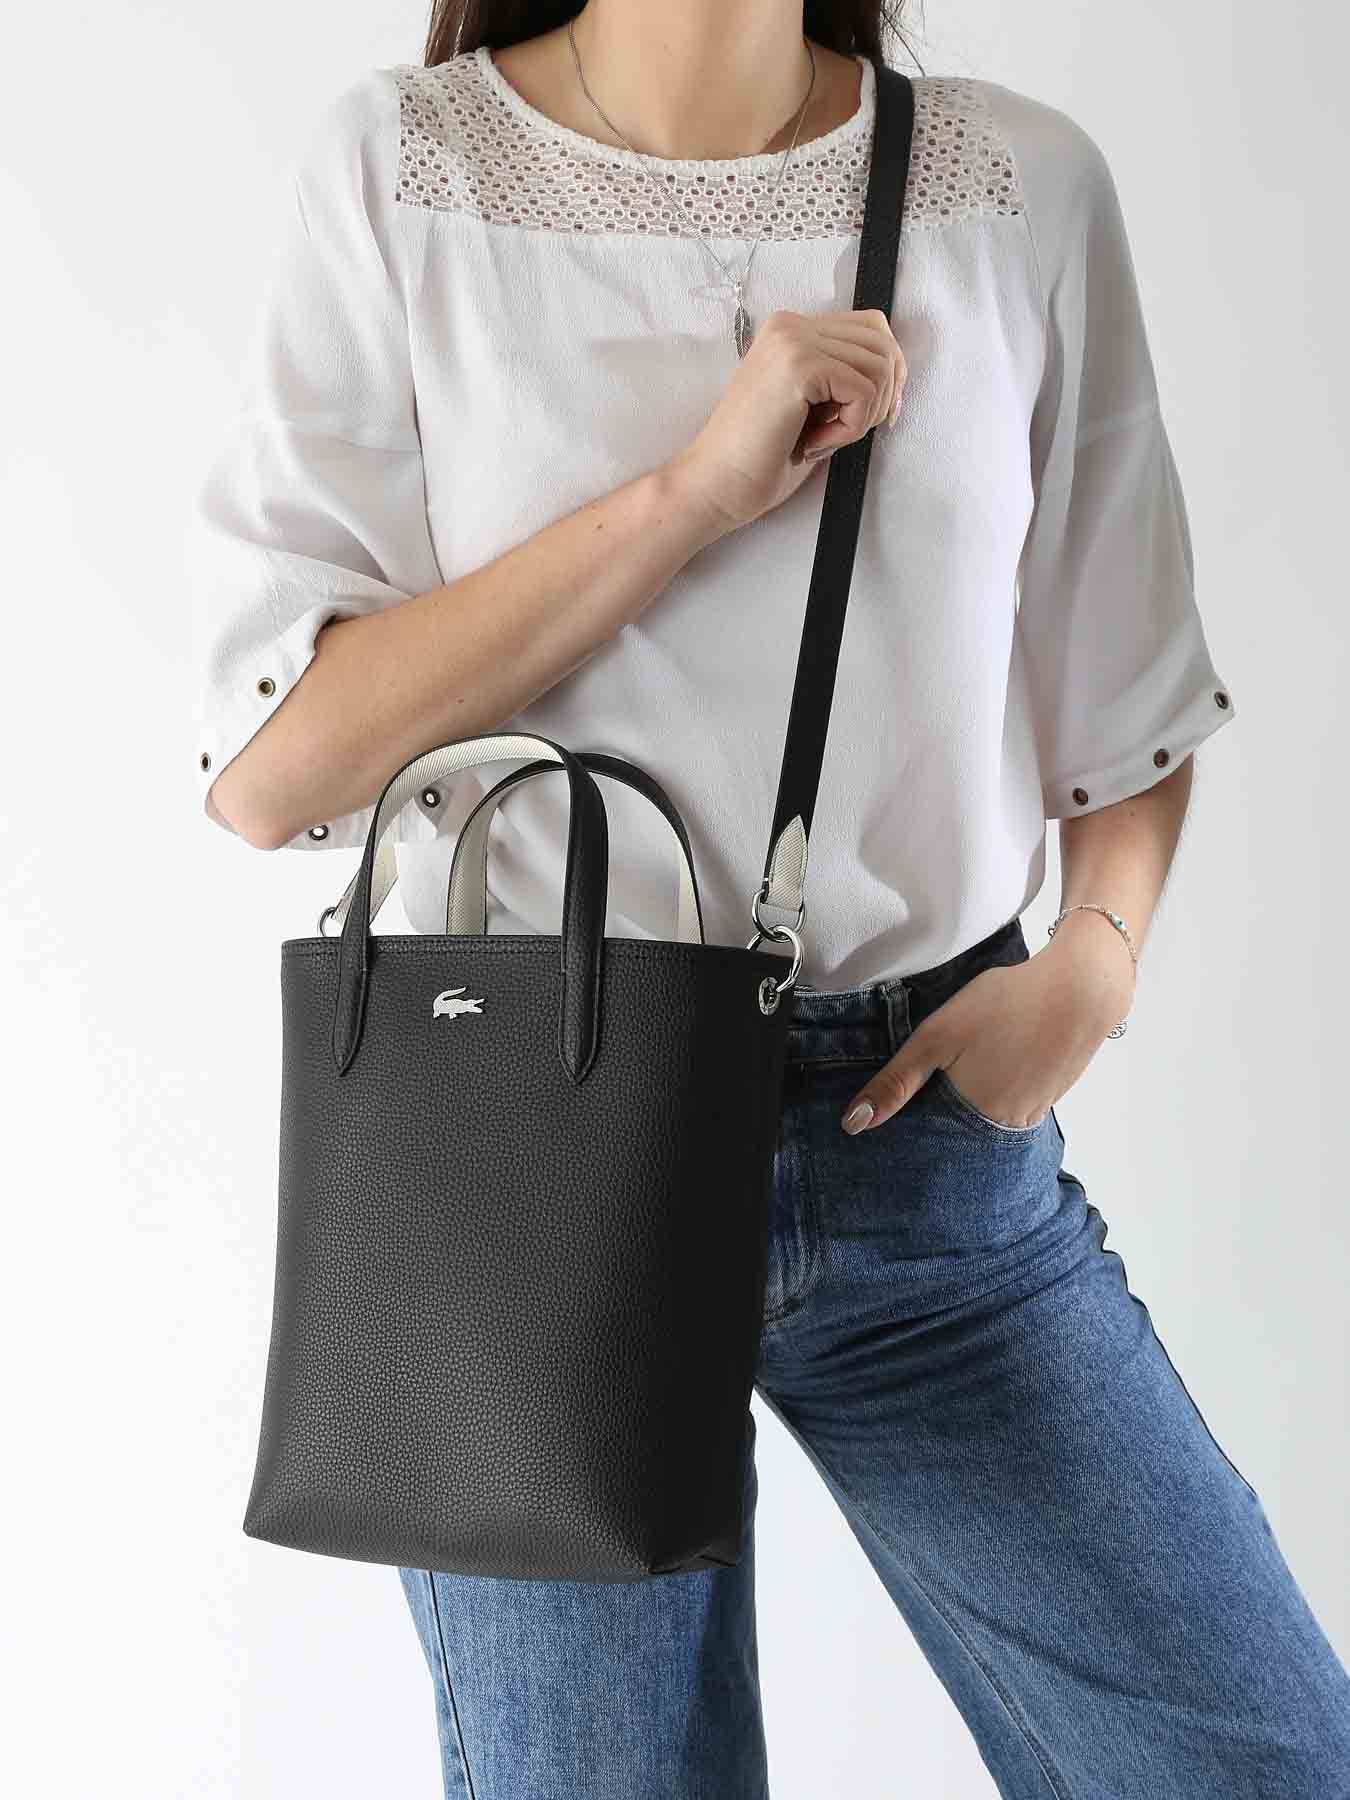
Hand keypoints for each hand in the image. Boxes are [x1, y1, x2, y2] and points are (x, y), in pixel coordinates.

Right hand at [666, 307, 905, 535]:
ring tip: (824, 439)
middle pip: (883, 342)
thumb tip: (895, 375)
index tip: (872, 415)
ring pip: (879, 367)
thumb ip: (842, 380)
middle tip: (846, 432)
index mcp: (791, 331)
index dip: (886, 375)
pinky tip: (815, 444)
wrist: (715, 485)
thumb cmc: (759, 459)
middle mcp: (791, 326)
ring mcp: (793, 341)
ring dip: (864, 416)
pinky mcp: (799, 366)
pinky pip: (863, 392)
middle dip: (883, 396)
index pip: (871, 329)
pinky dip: (852, 428)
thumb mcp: (810, 407)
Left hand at [839, 935, 1134, 1133]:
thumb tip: (854, 1124)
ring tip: (958, 1071)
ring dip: (968, 1104)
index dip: (911, 1125)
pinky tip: (991, 1064)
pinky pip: (1011, 1106)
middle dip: (938, 1117)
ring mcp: (1034, 1113)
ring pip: (986, 1119)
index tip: (893, 1114)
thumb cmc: (1006, 1005)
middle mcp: (1007, 1127)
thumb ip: (897, 1081)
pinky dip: (995, 1092)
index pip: (931, 1140)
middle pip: (959, 1134)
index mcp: (976, 1119)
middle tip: (927, 1083)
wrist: (1082, 987)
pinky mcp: (1050, 1096)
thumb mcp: (938, 1036)